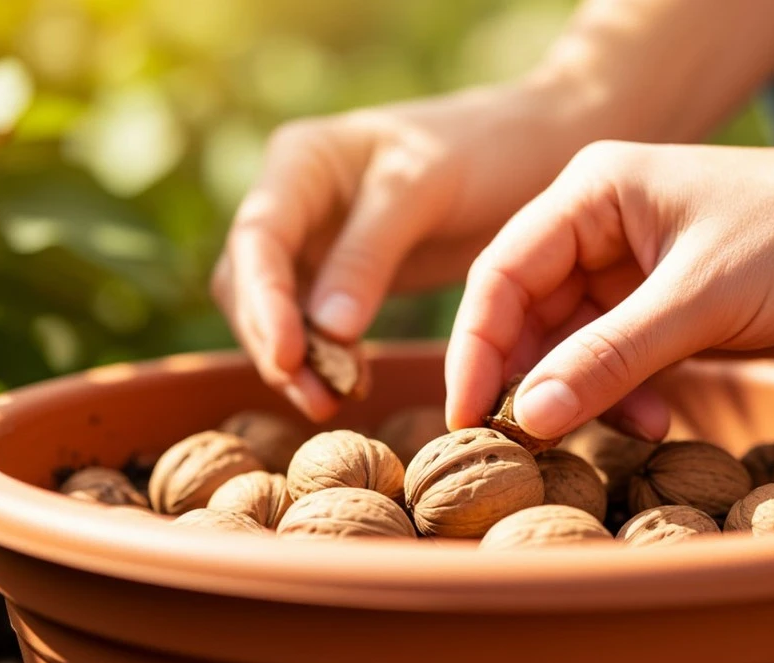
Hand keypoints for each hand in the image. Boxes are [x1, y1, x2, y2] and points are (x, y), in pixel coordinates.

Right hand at [213, 79, 593, 420]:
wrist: (524, 149)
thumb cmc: (477, 150)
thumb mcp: (423, 191)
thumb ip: (369, 254)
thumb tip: (325, 330)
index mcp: (301, 160)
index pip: (258, 237)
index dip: (264, 300)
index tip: (288, 356)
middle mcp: (292, 199)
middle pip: (249, 281)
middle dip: (273, 340)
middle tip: (316, 395)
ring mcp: (313, 239)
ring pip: (275, 310)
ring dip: (296, 359)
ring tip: (330, 403)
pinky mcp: (340, 276)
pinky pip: (315, 324)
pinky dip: (327, 357)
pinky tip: (353, 385)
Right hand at [446, 132, 773, 439]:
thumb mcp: (701, 297)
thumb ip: (611, 356)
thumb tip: (529, 415)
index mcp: (590, 194)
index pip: (501, 273)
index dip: (477, 347)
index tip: (469, 415)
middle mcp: (597, 228)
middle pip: (527, 314)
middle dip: (531, 378)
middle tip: (527, 443)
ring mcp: (629, 270)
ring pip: (570, 345)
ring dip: (586, 393)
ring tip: (625, 426)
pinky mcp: (662, 308)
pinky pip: (615, 361)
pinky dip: (625, 394)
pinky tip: (657, 417)